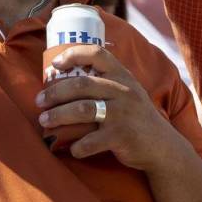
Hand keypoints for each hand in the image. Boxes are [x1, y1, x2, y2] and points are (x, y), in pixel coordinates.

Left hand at [35, 45, 189, 170]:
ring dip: (58, 116)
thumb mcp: (128, 92)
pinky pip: (90, 142)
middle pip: (81, 84)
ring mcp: (123, 114)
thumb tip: (64, 78)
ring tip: (44, 121)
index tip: (55, 64)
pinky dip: (77, 146)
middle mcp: (123, 91)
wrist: (162, 147)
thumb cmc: (136, 117)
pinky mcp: (121, 137)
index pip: (98, 53)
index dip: (74, 54)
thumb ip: (106, 82)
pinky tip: (72, 148)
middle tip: (39, 101)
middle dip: (54, 93)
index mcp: (123, 76)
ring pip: (82, 110)